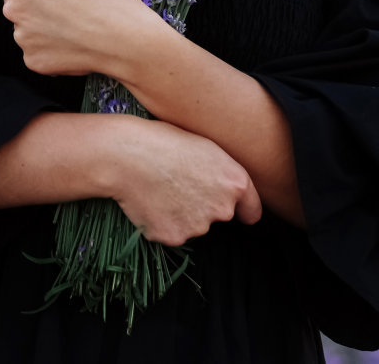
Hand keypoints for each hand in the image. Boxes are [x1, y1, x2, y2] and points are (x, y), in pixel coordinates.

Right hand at [107, 118, 262, 246]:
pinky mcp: (173, 237)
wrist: (127, 155)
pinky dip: (161, 222)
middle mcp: (222, 209)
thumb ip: (223, 174)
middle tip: (178, 183)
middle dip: (204, 205)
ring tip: (160, 188)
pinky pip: (170, 232)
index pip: (252, 211)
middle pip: (217, 215)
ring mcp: (197, 226)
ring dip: (180, 213)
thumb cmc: (164, 140)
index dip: (244, 210)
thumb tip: (224, 190)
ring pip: (192, 224)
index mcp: (235, 183)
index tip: (240, 213)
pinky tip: (149, 201)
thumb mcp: (205, 147)